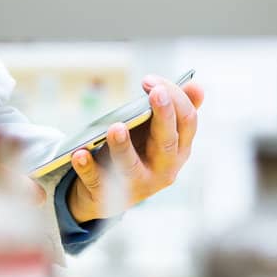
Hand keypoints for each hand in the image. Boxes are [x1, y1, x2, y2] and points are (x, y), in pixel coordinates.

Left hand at [66, 73, 204, 223]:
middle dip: (163, 116)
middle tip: (155, 93)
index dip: (174, 98)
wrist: (109, 194)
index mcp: (179, 150)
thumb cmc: (139, 153)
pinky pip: (97, 181)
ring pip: (131, 167)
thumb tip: (197, 86)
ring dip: (123, 147)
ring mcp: (136, 185)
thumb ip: (176, 111)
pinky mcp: (107, 195)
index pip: (187, 122)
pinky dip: (88, 167)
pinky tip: (79, 154)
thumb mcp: (157, 133)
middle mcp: (163, 170)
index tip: (152, 82)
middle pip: (167, 142)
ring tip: (116, 127)